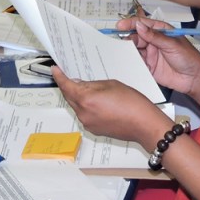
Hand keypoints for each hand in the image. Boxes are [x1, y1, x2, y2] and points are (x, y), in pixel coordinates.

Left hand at [51, 67, 168, 146]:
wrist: (143, 124)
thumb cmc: (132, 103)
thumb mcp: (111, 84)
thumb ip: (92, 84)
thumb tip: (80, 84)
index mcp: (86, 99)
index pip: (66, 86)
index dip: (59, 76)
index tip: (55, 69)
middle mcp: (83, 113)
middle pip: (69, 97)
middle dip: (68, 86)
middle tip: (69, 76)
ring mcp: (88, 123)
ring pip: (77, 106)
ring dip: (78, 97)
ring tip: (88, 88)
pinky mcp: (94, 129)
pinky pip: (85, 115)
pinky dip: (86, 106)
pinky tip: (96, 101)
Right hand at [128, 18, 199, 95]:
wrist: (195, 79)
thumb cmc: (189, 58)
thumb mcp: (172, 44)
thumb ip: (154, 36)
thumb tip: (139, 26)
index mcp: (160, 31)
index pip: (143, 24)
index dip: (131, 24)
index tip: (120, 26)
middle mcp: (154, 41)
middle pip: (136, 36)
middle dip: (128, 38)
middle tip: (123, 42)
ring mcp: (151, 54)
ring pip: (135, 49)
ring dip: (129, 50)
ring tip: (125, 52)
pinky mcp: (149, 67)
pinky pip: (137, 62)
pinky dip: (132, 61)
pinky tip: (129, 62)